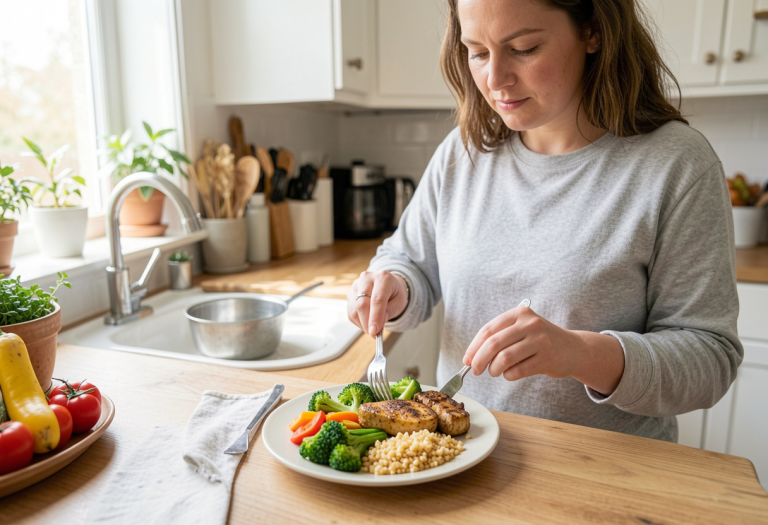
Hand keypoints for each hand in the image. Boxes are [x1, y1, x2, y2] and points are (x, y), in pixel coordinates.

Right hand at [348, 270, 407, 336]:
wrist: (387, 284)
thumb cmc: (394, 293)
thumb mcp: (399, 302)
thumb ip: (389, 312)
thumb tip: (377, 325)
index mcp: (383, 277)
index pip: (377, 299)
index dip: (375, 317)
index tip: (374, 332)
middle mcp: (367, 278)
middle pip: (362, 304)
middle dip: (367, 323)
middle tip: (374, 334)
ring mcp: (356, 285)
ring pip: (354, 310)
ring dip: (363, 324)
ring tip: (373, 328)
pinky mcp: (350, 294)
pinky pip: (351, 312)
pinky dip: (359, 321)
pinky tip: (367, 322)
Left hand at [463, 305, 624, 393]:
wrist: (573, 349)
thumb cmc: (540, 341)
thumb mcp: (522, 330)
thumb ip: (499, 338)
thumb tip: (472, 357)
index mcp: (519, 314)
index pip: (488, 330)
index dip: (474, 347)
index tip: (467, 359)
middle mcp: (530, 324)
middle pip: (493, 344)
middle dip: (479, 360)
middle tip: (476, 370)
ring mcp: (540, 340)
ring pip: (504, 359)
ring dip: (494, 370)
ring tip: (495, 372)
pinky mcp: (547, 358)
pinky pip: (517, 371)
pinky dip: (509, 376)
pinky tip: (510, 374)